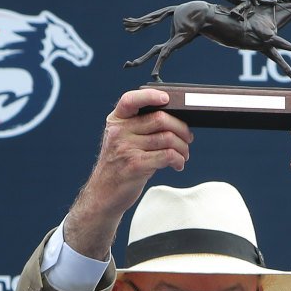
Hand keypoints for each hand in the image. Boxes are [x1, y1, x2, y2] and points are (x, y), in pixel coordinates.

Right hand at [63, 89, 192, 260]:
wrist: (103, 195)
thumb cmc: (118, 166)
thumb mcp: (121, 141)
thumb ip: (139, 128)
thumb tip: (174, 122)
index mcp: (116, 121)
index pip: (131, 100)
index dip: (150, 95)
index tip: (167, 99)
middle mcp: (119, 132)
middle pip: (160, 119)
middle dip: (181, 128)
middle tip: (187, 138)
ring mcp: (126, 148)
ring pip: (167, 138)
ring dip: (183, 147)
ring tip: (184, 154)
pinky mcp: (136, 166)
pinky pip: (167, 155)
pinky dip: (178, 159)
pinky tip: (178, 164)